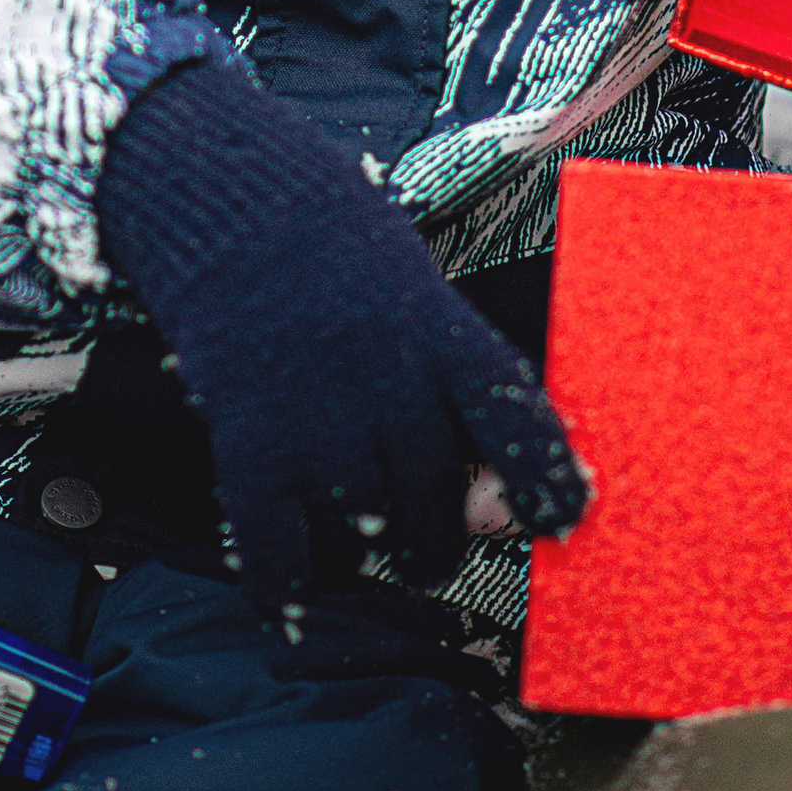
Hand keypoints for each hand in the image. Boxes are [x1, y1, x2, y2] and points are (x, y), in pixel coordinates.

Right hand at [97, 55, 586, 614]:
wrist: (227, 202)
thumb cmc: (336, 256)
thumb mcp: (417, 298)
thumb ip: (458, 400)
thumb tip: (495, 518)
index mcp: (441, 336)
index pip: (517, 425)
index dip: (545, 481)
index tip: (564, 519)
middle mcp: (389, 385)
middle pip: (437, 506)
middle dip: (433, 532)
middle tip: (418, 522)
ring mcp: (317, 421)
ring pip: (366, 538)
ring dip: (362, 545)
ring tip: (345, 513)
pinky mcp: (250, 448)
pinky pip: (281, 560)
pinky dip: (288, 587)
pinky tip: (288, 584)